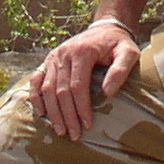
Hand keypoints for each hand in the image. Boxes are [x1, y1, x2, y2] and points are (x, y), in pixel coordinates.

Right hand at [28, 19, 139, 140]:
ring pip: (46, 89)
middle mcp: (63, 54)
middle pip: (60, 90)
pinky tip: (41, 113)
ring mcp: (53, 57)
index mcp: (82, 52)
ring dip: (52, 112)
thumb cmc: (118, 44)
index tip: (87, 125)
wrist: (104, 28)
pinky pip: (36, 80)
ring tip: (60, 131)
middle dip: (67, 116)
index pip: (77, 86)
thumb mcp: (128, 52)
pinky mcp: (48, 61)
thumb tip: (107, 93)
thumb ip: (121, 70)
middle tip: (74, 135)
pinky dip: (35, 97)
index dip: (81, 107)